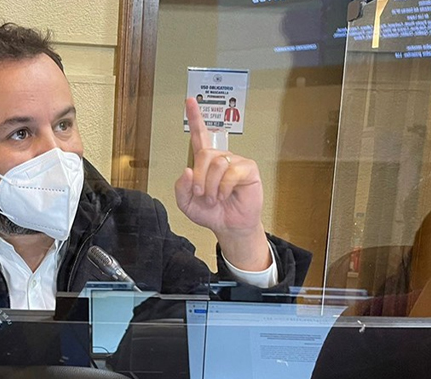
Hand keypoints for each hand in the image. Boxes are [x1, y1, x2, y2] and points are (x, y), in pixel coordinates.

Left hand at [174, 98, 270, 270]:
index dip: (196, 118)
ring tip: (214, 198)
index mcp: (205, 162)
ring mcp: (235, 162)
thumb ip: (181, 187)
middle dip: (199, 177)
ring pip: (217, 164)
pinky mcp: (248, 169)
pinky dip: (224, 188)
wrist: (228, 226)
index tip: (190, 100)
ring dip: (211, 186)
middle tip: (201, 194)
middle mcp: (220, 158)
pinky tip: (225, 195)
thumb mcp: (186, 203)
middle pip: (204, 154)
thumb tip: (187, 170)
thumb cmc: (211, 212)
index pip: (200, 135)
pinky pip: (231, 172)